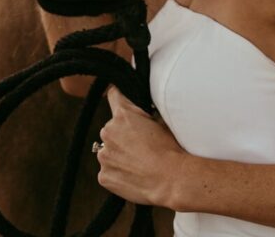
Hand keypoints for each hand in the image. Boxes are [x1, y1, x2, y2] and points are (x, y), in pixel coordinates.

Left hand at [96, 87, 184, 207]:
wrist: (170, 179)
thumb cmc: (168, 149)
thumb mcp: (159, 121)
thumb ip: (142, 115)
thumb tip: (140, 113)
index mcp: (122, 115)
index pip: (114, 95)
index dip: (119, 98)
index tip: (120, 101)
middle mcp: (108, 132)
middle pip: (112, 128)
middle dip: (122, 134)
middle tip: (139, 145)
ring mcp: (104, 155)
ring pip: (109, 150)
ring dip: (118, 154)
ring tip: (138, 163)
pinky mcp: (104, 176)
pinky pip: (108, 170)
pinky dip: (118, 172)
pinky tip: (133, 175)